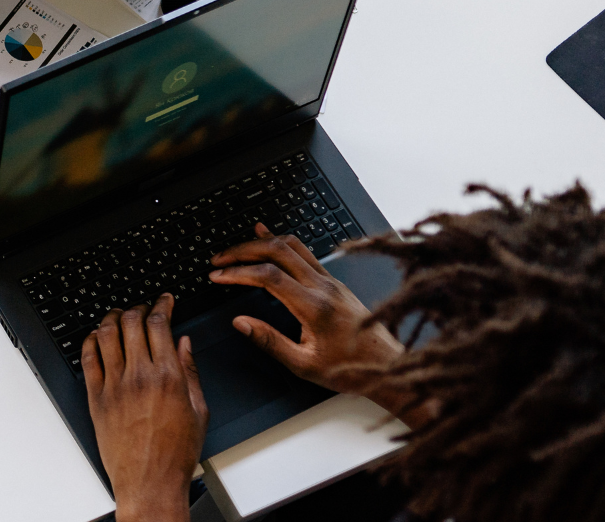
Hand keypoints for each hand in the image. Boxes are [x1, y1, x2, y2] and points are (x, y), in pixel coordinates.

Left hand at [83, 295, 203, 521]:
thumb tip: (183, 343)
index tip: (164, 300)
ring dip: (112, 318)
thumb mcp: (198, 409)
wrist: (149, 480)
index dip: (161, 304)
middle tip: (142, 306)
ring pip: (106, 335)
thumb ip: (190, 371)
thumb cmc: (176, 452)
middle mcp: (139, 377)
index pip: (160, 324)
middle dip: (138, 307)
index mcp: (168, 376)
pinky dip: (90, 341)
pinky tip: (96, 337)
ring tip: (118, 315)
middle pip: (131, 323)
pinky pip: (88, 359)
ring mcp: (114, 386)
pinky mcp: (96, 399)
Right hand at [208, 224, 403, 398]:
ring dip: (261, 243)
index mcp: (314, 307)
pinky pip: (304, 252)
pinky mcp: (334, 282)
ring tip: (236, 249)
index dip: (238, 272)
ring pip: (292, 246)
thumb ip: (269, 342)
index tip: (218, 276)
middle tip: (219, 260)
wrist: (387, 365)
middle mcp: (324, 287)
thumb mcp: (304, 364)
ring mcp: (331, 281)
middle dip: (243, 251)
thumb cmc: (349, 368)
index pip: (269, 277)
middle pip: (278, 252)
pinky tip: (268, 236)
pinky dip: (281, 243)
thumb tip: (241, 323)